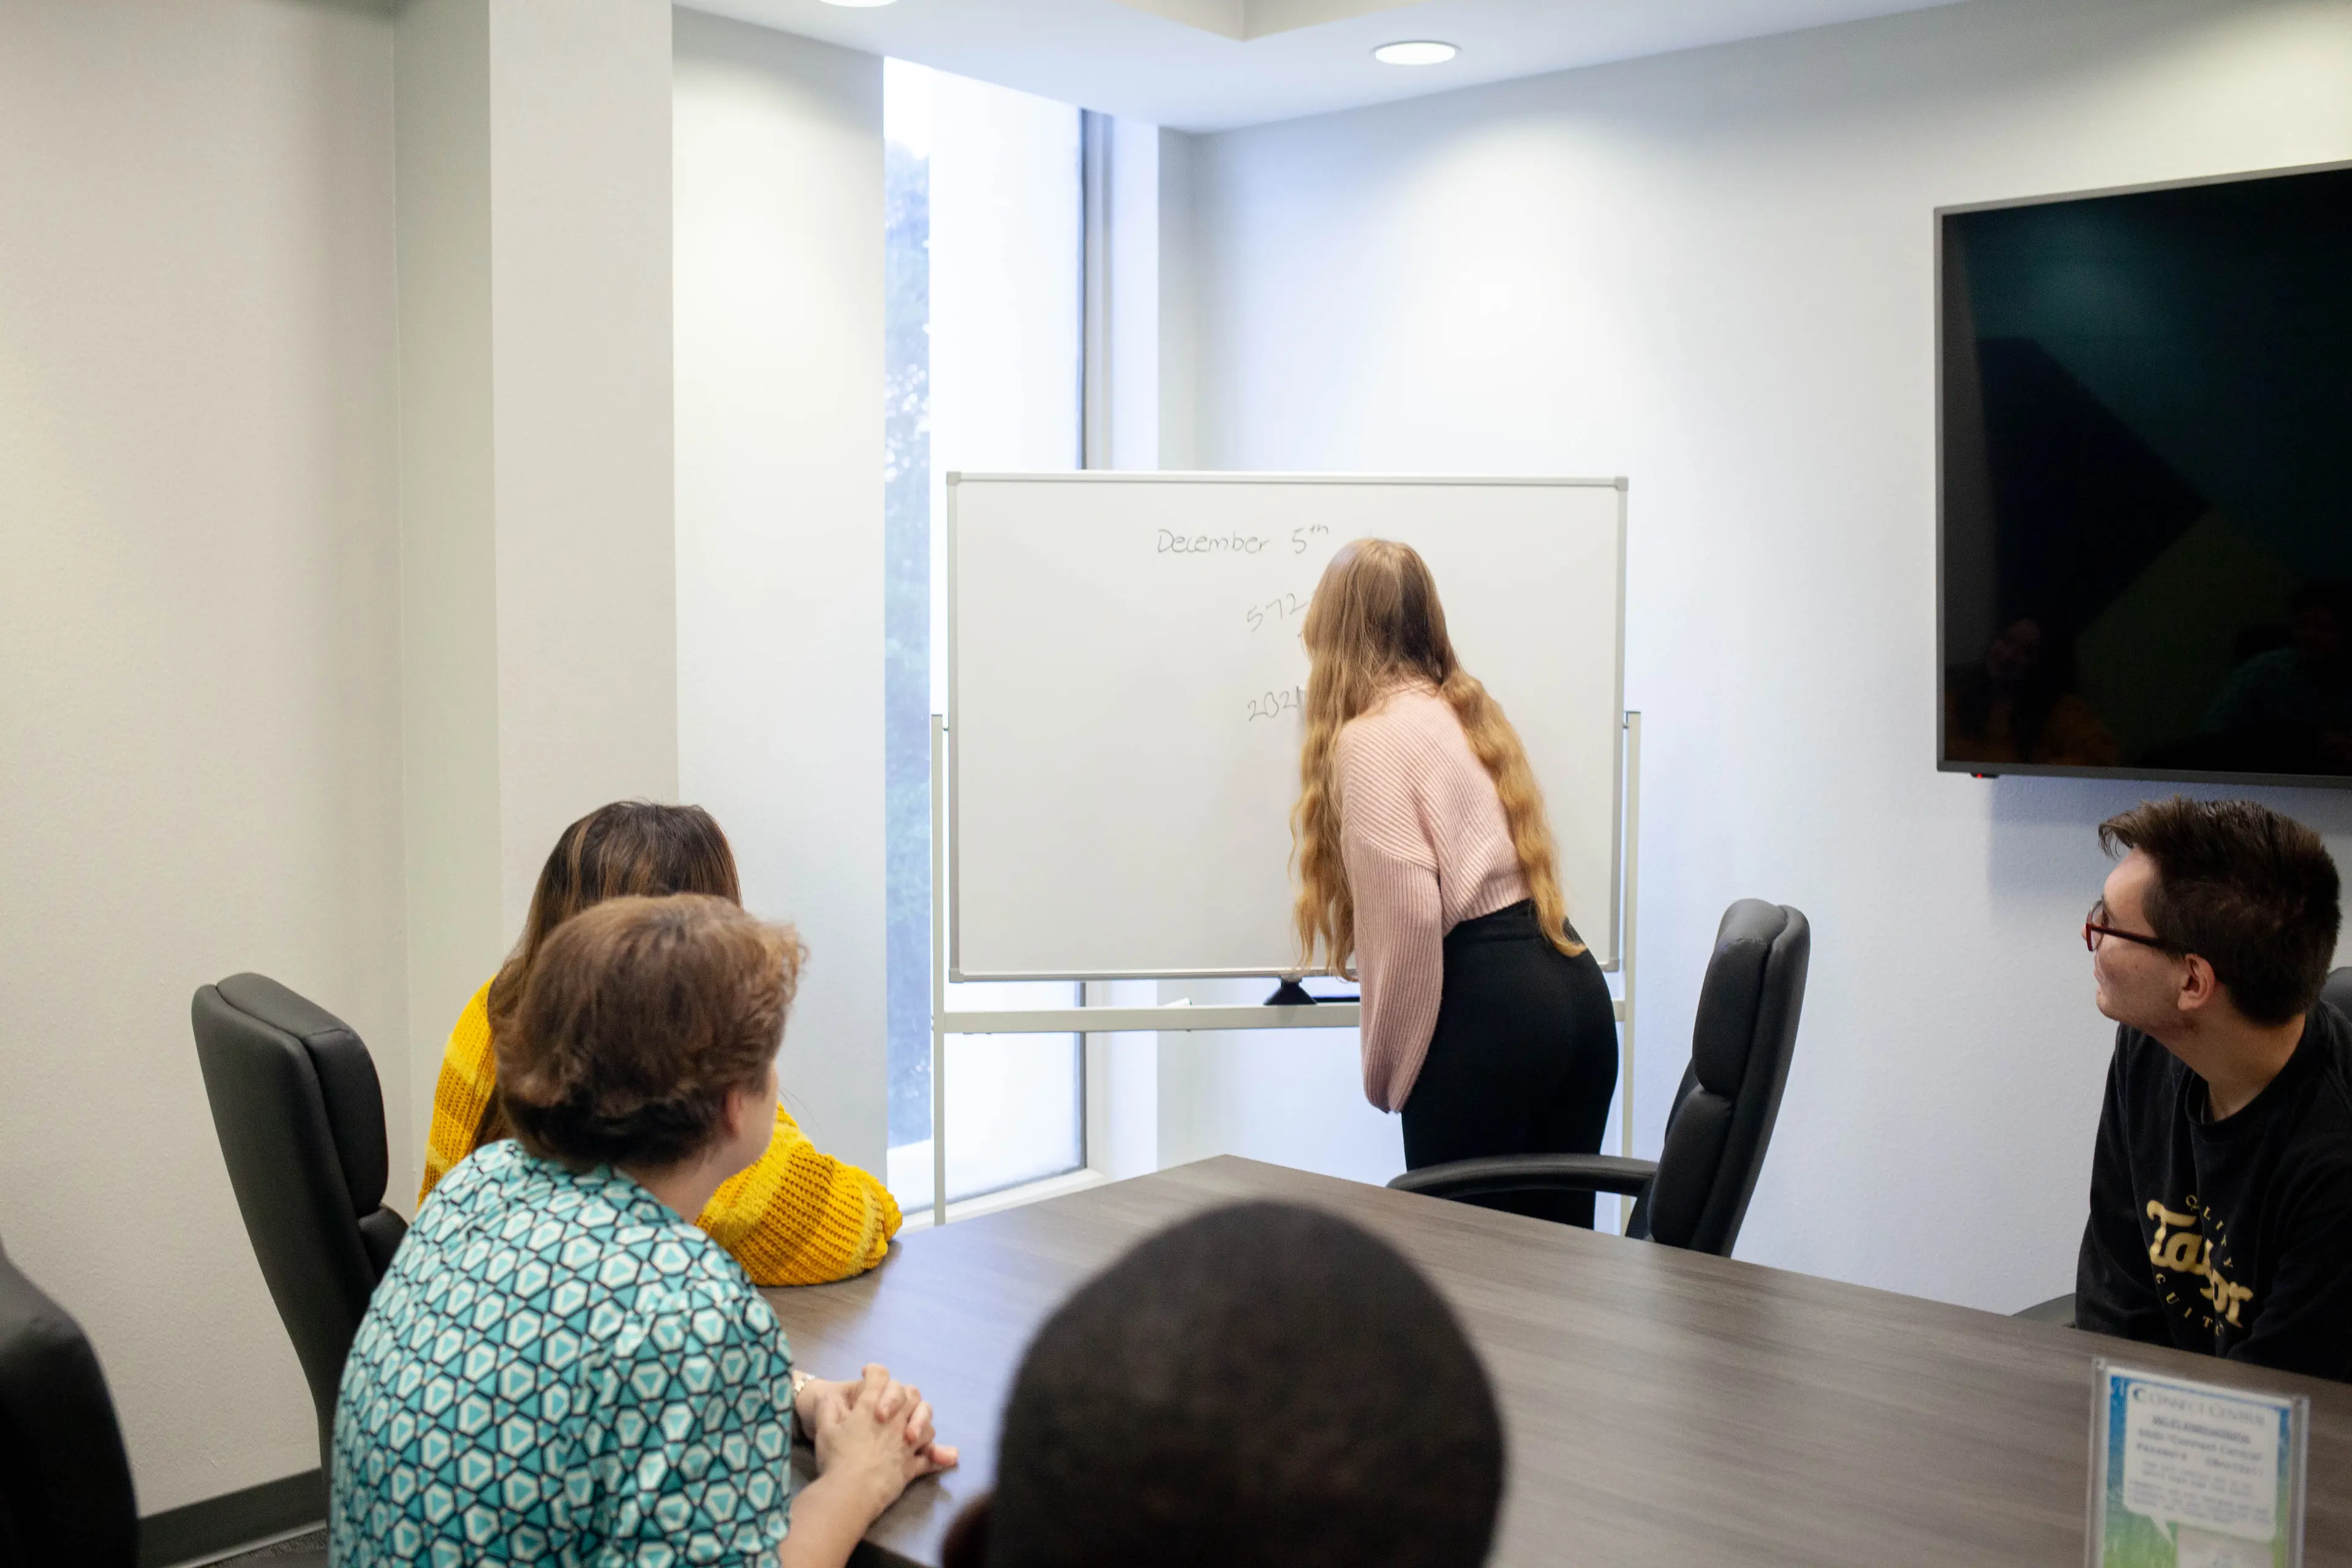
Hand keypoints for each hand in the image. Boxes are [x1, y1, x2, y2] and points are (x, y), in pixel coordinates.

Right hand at [796, 1365, 948, 1459]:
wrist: (849, 1493)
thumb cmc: (835, 1459)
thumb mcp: (824, 1429)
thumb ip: (827, 1408)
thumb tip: (826, 1395)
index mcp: (871, 1406)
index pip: (880, 1377)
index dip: (874, 1372)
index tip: (868, 1373)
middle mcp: (895, 1420)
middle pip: (911, 1394)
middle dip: (903, 1393)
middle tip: (891, 1401)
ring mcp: (907, 1443)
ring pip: (926, 1423)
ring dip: (921, 1421)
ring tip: (910, 1428)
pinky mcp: (912, 1466)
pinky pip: (930, 1458)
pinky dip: (939, 1456)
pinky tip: (949, 1456)